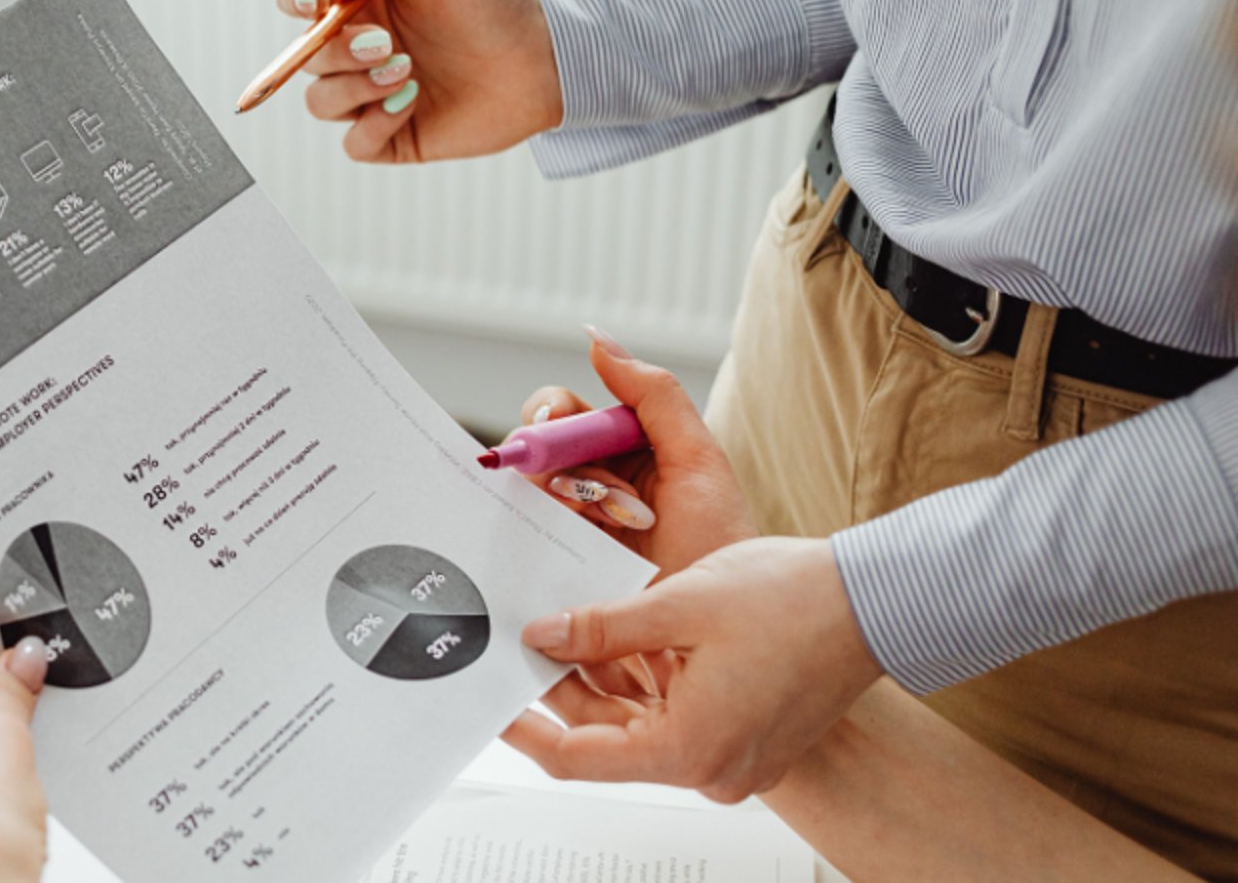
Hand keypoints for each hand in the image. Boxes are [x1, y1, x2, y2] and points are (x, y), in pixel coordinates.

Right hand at [273, 0, 561, 162]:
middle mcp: (361, 49)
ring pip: (321, 102)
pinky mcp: (395, 137)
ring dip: (355, 87)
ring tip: (407, 72)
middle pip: (306, 57)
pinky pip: (354, 143)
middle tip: (387, 44)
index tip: (318, 3)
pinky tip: (411, 103)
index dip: (294, 0)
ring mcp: (375, 95)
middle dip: (337, 51)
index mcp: (362, 1)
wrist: (544, 56)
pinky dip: (372, 125)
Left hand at [500, 330, 881, 803]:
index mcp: (690, 749)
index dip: (526, 728)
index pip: (578, 757)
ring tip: (571, 624)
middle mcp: (712, 768)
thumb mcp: (677, 604)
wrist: (878, 602)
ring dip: (606, 679)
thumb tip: (543, 636)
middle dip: (564, 689)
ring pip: (640, 724)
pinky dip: (646, 680)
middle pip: (608, 739)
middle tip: (526, 639)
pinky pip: (675, 716)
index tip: (492, 702)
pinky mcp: (747, 737)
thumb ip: (601, 627)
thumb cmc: (795, 602)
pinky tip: (624, 633)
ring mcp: (733, 757)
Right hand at [518, 326, 758, 576]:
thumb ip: (653, 394)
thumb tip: (595, 338)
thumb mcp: (696, 460)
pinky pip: (523, 536)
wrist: (717, 628)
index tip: (557, 423)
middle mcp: (594, 483)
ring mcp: (573, 526)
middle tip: (578, 484)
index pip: (566, 411)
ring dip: (561, 498)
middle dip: (552, 457)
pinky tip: (576, 543)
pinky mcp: (558, 566)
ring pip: (529, 489)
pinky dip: (538, 532)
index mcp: (626, 448)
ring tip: (604, 524)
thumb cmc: (718, 544)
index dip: (554, 413)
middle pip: (537, 447)